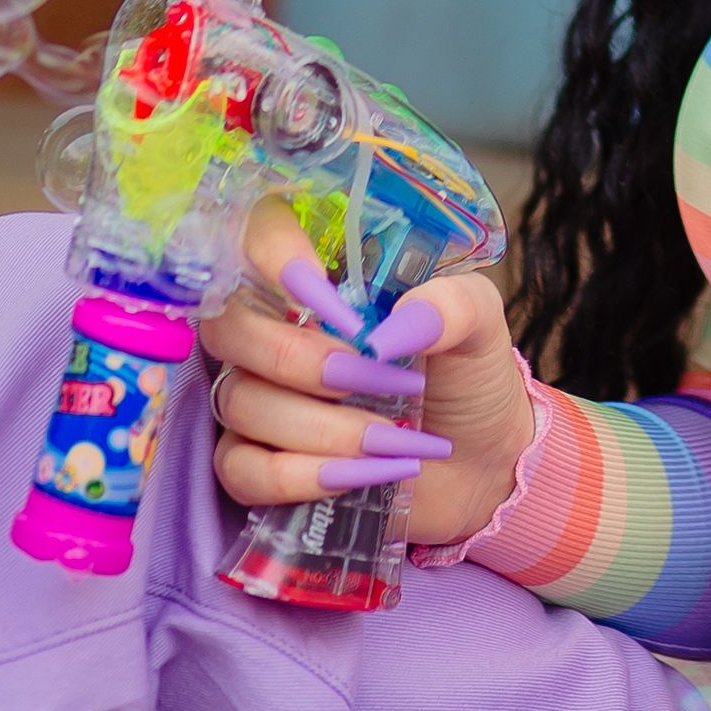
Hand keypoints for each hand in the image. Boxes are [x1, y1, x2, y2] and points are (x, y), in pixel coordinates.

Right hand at [202, 196, 536, 550]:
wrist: (481, 460)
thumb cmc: (468, 376)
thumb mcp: (478, 324)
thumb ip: (448, 306)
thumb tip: (385, 332)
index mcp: (325, 277)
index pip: (259, 233)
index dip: (269, 249)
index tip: (312, 282)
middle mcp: (278, 330)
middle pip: (229, 328)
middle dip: (300, 359)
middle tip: (371, 375)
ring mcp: (260, 398)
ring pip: (242, 403)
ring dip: (322, 426)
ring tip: (391, 435)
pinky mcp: (257, 465)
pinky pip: (242, 471)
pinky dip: (303, 476)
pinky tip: (362, 472)